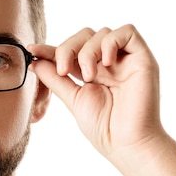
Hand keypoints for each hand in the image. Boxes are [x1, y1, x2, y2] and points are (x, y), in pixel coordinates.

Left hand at [28, 24, 165, 164]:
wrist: (126, 143)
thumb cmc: (103, 127)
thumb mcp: (72, 98)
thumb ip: (55, 79)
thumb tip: (35, 61)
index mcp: (94, 72)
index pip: (71, 51)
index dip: (51, 48)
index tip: (32, 50)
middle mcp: (110, 63)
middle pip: (85, 35)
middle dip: (68, 48)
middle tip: (62, 70)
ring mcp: (126, 60)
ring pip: (102, 32)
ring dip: (87, 51)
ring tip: (88, 76)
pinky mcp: (143, 59)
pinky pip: (128, 32)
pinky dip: (110, 43)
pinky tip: (106, 63)